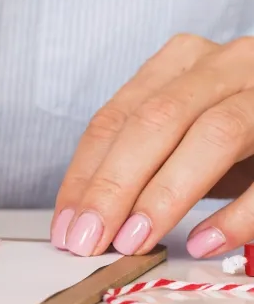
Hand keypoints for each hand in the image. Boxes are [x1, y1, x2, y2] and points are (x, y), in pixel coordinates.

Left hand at [50, 34, 253, 258]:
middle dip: (115, 186)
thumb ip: (143, 160)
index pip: (115, 118)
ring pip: (211, 135)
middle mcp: (225, 65)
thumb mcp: (185, 134)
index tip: (66, 226)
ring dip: (166, 195)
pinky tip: (203, 240)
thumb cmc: (243, 133)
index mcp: (181, 63)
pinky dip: (235, 213)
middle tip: (90, 239)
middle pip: (155, 121)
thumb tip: (88, 219)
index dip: (85, 175)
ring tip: (135, 240)